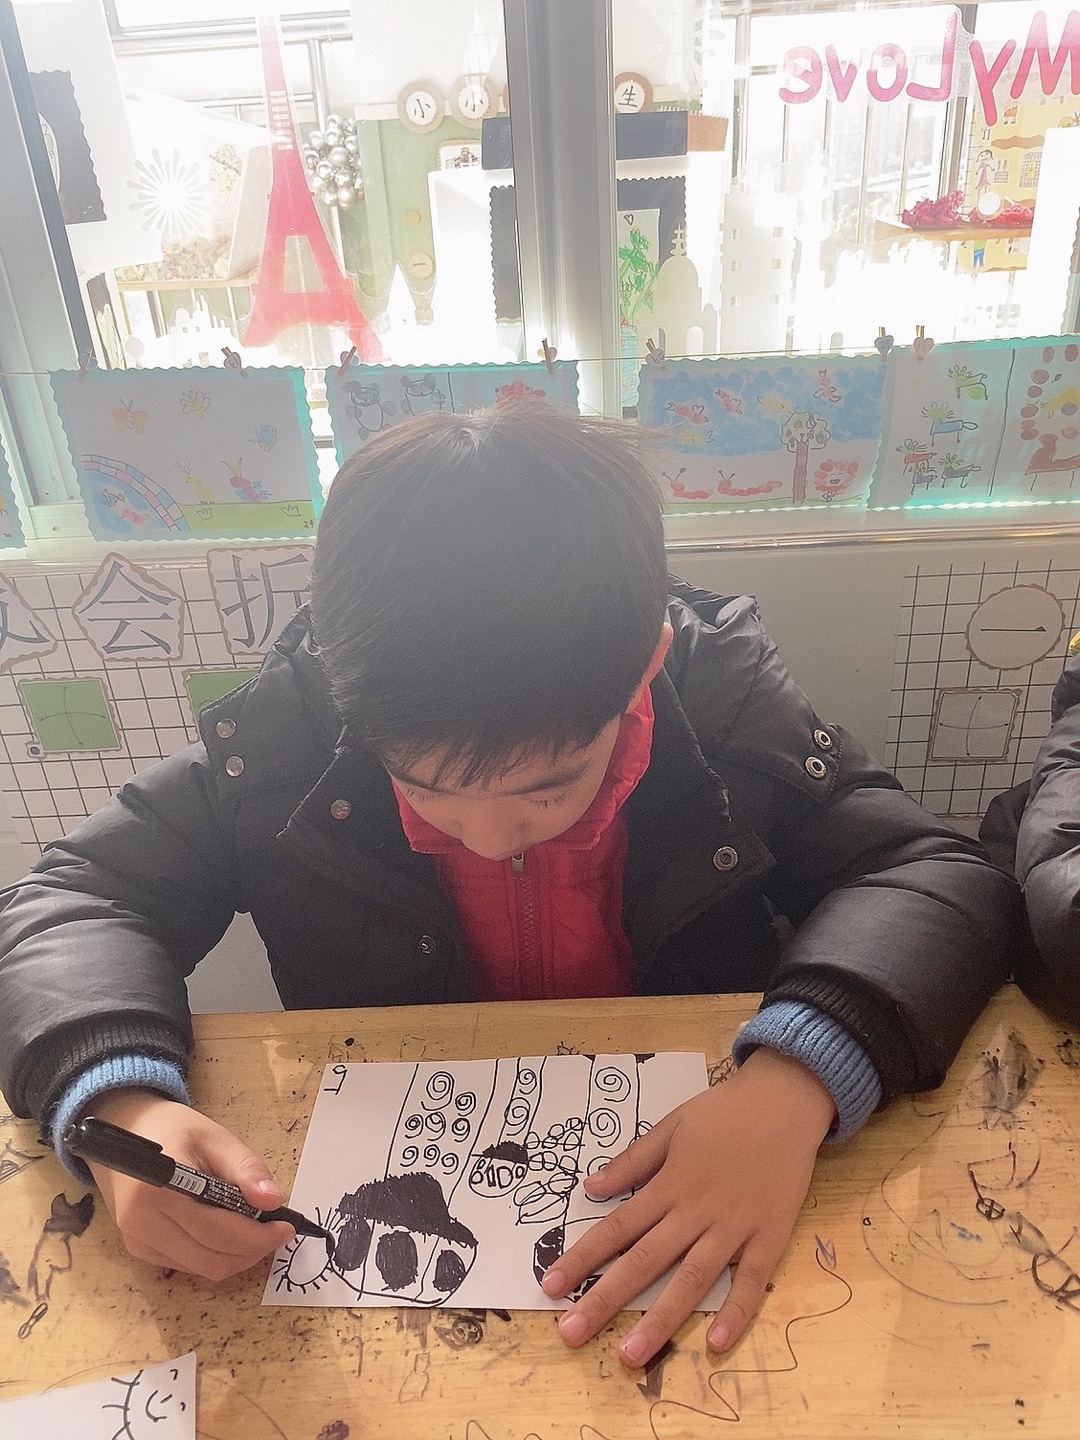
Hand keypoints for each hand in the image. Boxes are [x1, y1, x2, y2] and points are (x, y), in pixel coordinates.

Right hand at [83, 1089, 293, 1279]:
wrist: (126, 1130)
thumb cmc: (172, 1130)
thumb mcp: (215, 1138)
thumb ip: (245, 1169)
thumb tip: (274, 1201)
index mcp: (157, 1188)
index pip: (216, 1230)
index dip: (257, 1236)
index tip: (287, 1227)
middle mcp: (141, 1222)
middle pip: (210, 1258)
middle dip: (252, 1250)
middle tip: (278, 1231)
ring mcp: (137, 1240)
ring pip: (201, 1268)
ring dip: (236, 1256)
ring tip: (258, 1231)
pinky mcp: (138, 1249)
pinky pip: (187, 1264)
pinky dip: (216, 1255)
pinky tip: (230, 1232)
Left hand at [541, 1046, 835, 1367]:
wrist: (786, 1100)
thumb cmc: (724, 1112)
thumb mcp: (672, 1125)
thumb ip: (633, 1160)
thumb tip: (590, 1187)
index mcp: (670, 1184)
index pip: (617, 1227)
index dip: (582, 1258)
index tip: (551, 1286)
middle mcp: (696, 1211)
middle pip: (645, 1261)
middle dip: (605, 1299)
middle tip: (570, 1333)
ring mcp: (734, 1228)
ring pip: (692, 1280)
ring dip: (659, 1319)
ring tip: (629, 1355)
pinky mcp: (769, 1238)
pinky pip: (751, 1282)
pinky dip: (736, 1313)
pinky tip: (716, 1345)